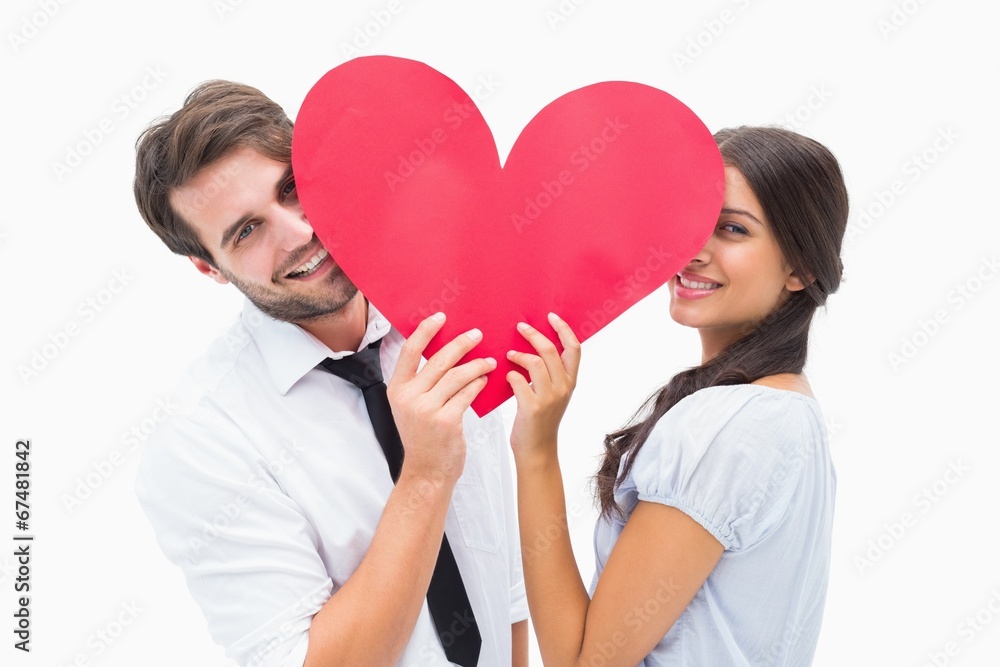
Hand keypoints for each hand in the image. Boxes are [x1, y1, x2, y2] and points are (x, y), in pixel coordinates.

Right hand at [387, 313, 494, 485]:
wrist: (427, 471)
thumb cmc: (423, 437)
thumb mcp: (412, 406)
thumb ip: (422, 381)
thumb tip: (445, 350)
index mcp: (397, 389)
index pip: (409, 350)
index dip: (426, 330)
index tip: (442, 317)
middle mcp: (409, 397)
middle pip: (438, 360)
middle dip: (461, 343)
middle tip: (477, 334)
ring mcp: (426, 410)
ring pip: (456, 376)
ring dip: (476, 364)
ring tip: (488, 360)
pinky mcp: (446, 422)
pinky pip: (467, 394)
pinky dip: (478, 383)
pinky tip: (485, 379)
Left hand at [506, 312, 580, 459]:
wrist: (538, 450)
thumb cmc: (541, 420)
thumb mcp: (554, 394)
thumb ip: (549, 373)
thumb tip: (536, 346)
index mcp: (570, 381)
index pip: (574, 348)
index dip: (563, 329)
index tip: (551, 316)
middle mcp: (563, 387)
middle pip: (550, 350)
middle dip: (533, 334)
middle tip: (520, 327)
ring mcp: (549, 398)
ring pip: (534, 362)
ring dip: (519, 354)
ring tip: (509, 354)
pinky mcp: (532, 408)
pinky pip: (518, 381)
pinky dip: (511, 375)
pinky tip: (507, 376)